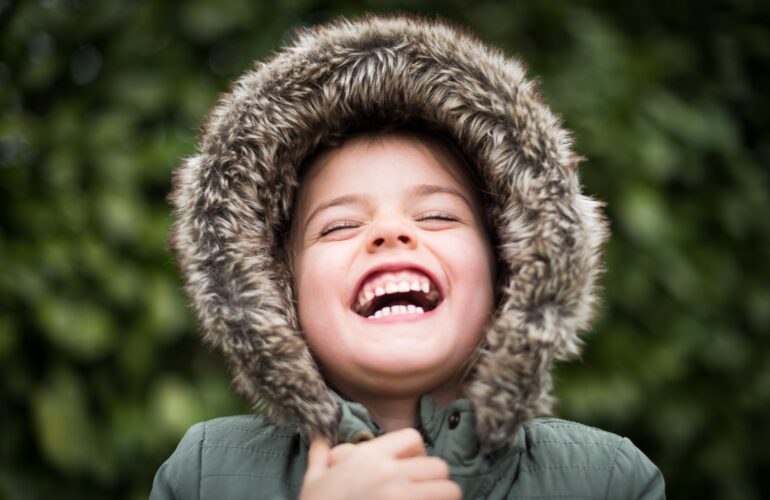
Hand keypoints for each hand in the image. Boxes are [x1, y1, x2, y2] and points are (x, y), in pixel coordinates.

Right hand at [298, 428, 460, 499]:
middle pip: (439, 466)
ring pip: (449, 490)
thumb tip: (317, 437)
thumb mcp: (312, 480)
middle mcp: (390, 474)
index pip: (413, 439)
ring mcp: (402, 499)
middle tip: (422, 493)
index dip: (416, 453)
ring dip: (442, 498)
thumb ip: (320, 456)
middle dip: (434, 481)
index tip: (408, 470)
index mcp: (369, 457)